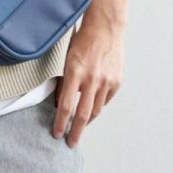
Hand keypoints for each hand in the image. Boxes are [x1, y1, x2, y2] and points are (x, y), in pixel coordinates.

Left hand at [52, 20, 123, 148]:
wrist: (105, 28)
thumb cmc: (82, 42)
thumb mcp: (67, 60)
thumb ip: (64, 83)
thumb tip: (60, 104)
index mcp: (75, 73)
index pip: (66, 106)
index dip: (60, 123)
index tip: (56, 133)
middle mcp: (92, 79)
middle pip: (82, 115)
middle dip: (75, 132)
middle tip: (70, 143)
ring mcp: (106, 81)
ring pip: (95, 110)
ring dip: (86, 122)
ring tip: (79, 128)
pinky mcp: (116, 81)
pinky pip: (105, 101)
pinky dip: (97, 107)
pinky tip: (91, 109)